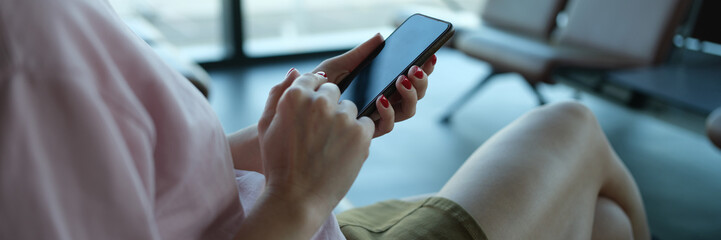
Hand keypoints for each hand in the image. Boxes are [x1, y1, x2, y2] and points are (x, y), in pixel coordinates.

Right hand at [256, 69, 374, 223]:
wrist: (296, 199)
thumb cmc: (278, 164)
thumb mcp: (267, 126)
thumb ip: (279, 93)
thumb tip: (295, 70)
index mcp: (295, 96)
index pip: (314, 78)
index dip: (316, 93)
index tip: (315, 109)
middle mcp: (320, 102)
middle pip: (334, 92)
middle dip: (330, 107)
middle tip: (320, 134)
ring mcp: (342, 117)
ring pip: (351, 108)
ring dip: (345, 122)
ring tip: (330, 147)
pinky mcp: (361, 133)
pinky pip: (367, 124)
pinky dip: (359, 136)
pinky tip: (343, 152)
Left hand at [313, 34, 437, 136]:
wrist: (295, 111)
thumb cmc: (315, 89)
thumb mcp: (336, 66)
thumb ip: (359, 54)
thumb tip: (380, 37)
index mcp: (380, 86)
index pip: (409, 78)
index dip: (424, 69)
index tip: (430, 56)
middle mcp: (383, 103)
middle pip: (415, 95)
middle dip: (422, 81)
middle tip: (415, 68)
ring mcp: (377, 118)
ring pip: (407, 111)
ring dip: (410, 95)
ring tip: (401, 79)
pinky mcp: (367, 132)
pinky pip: (387, 126)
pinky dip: (388, 112)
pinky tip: (380, 98)